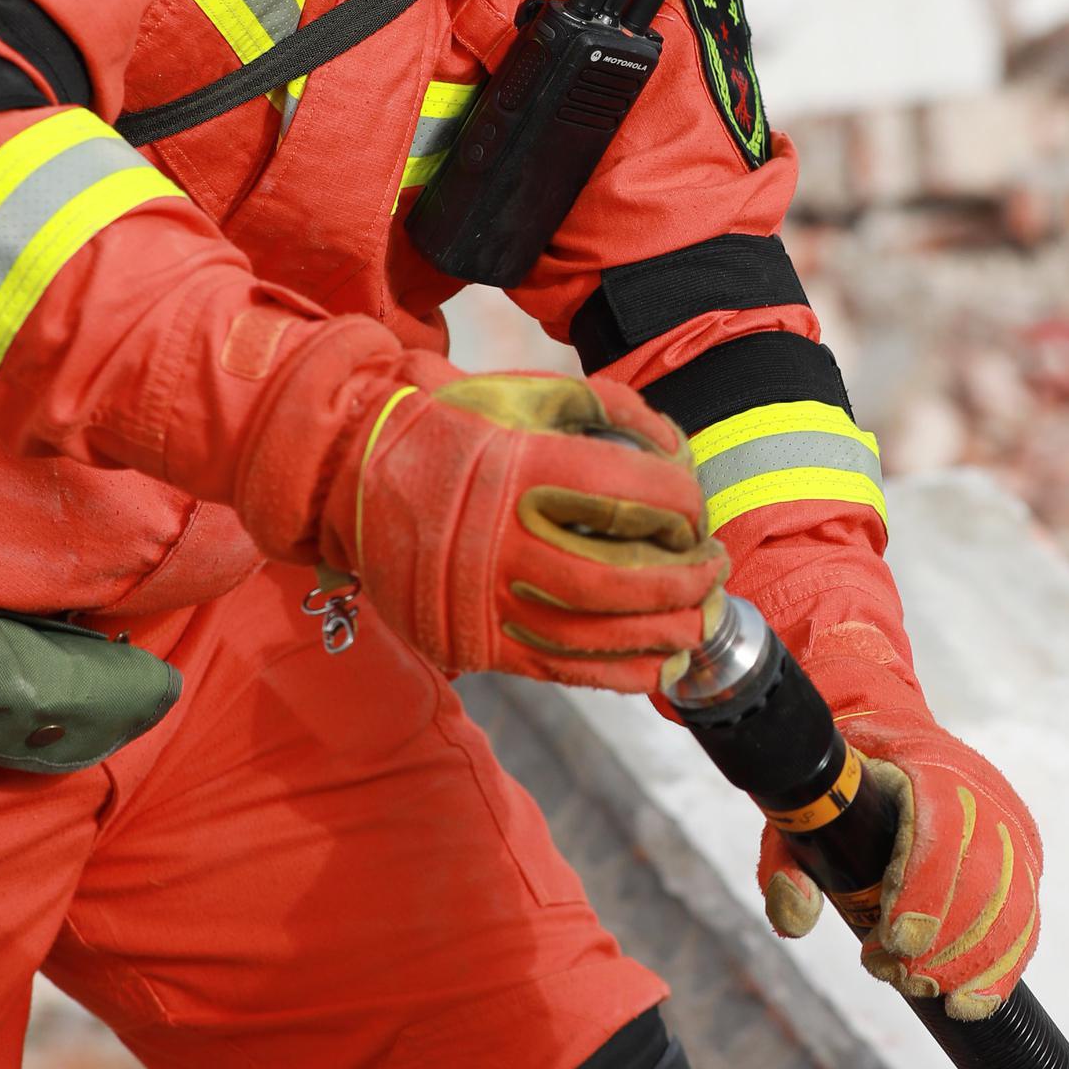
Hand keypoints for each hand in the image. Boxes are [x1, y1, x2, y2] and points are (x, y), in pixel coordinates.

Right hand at [216, 325, 724, 688]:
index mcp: (524, 469)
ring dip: (664, 631)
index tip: (698, 512)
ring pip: (595, 631)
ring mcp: (485, 595)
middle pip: (623, 576)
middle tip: (715, 569)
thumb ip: (610, 409)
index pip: (635, 498)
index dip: (684, 507)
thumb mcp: (529, 395)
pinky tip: (657, 662)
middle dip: (686, 579)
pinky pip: (560, 667)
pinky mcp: (473, 638)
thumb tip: (678, 448)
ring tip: (699, 619)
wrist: (354, 473)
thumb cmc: (455, 427)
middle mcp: (505, 537)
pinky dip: (619, 672)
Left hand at [758, 710, 1041, 1021]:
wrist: (894, 743)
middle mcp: (985, 796)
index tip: (894, 939)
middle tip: (895, 971)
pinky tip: (966, 1004)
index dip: (926, 889)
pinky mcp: (1024, 864)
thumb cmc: (845, 785)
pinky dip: (999, 971)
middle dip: (942, 941)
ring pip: (1010, 906)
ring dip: (966, 963)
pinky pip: (1024, 923)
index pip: (946, 828)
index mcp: (931, 768)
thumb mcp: (802, 812)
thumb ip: (788, 864)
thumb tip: (796, 918)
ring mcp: (1011, 830)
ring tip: (915, 983)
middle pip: (985, 877)